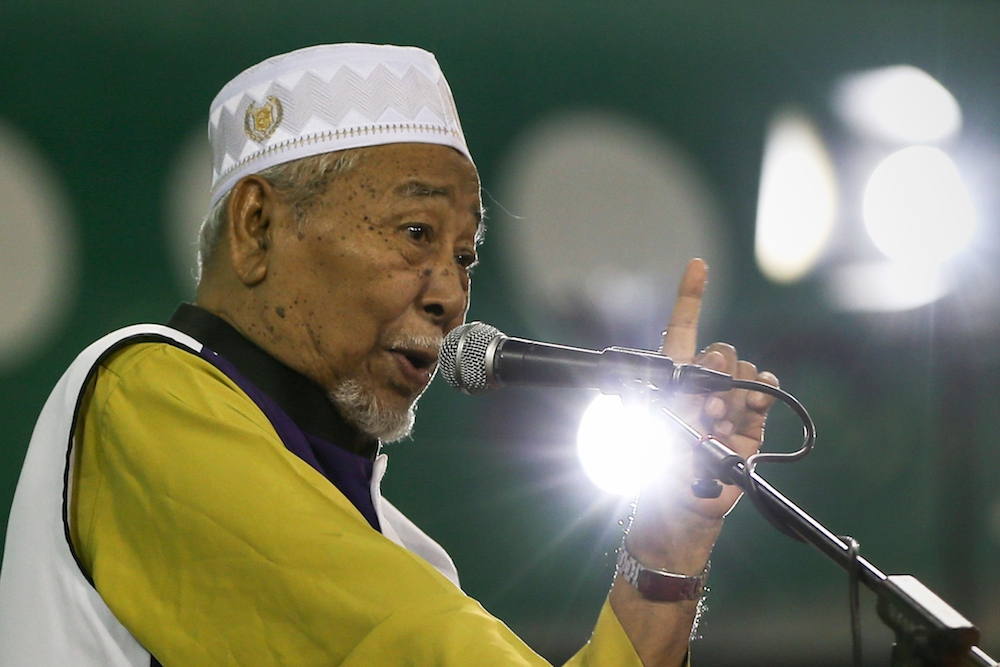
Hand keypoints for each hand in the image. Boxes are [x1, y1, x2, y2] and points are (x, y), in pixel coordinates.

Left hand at [627, 258, 777, 564]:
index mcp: (672, 377)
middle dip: (715, 370)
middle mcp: (702, 384)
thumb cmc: (656, 467)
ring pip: (744, 371)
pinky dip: (764, 390)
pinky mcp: (751, 420)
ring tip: (717, 424)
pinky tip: (755, 401)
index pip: (682, 326)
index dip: (690, 295)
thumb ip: (686, 392)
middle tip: (703, 407)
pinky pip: (765, 390)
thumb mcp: (658, 425)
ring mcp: (728, 401)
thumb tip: (717, 368)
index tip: (698, 265)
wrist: (680, 506)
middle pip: (720, 351)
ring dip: (734, 393)